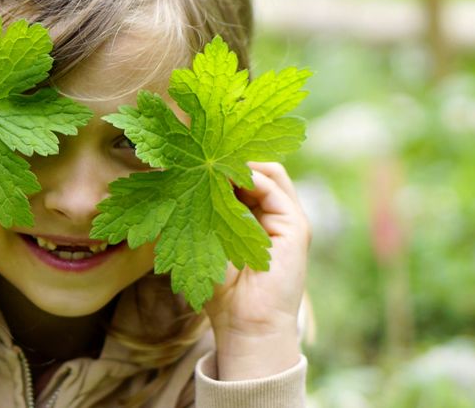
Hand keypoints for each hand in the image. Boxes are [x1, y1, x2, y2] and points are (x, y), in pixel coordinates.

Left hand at [204, 162, 311, 379]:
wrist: (245, 325)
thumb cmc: (220, 291)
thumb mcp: (203, 242)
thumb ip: (199, 212)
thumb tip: (178, 176)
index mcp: (252, 218)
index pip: (243, 177)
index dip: (221, 164)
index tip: (191, 154)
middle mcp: (272, 215)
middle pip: (258, 170)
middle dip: (231, 157)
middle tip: (201, 149)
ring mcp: (286, 219)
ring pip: (270, 172)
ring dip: (241, 163)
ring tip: (213, 160)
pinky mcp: (296, 226)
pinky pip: (275, 188)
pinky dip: (252, 176)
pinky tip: (228, 177)